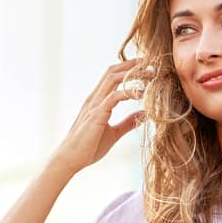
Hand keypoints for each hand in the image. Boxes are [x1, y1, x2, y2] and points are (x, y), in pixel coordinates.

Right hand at [49, 58, 152, 174]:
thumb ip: (127, 123)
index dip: (128, 67)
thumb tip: (144, 115)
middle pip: (113, 72)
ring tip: (151, 75)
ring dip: (133, 74)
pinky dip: (129, 92)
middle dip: (132, 65)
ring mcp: (94, 105)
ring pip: (113, 79)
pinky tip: (143, 94)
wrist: (70, 159)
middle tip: (152, 63)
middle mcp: (94, 98)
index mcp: (97, 100)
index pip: (112, 75)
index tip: (146, 65)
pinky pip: (114, 97)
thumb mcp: (113, 133)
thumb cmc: (88, 148)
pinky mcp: (96, 115)